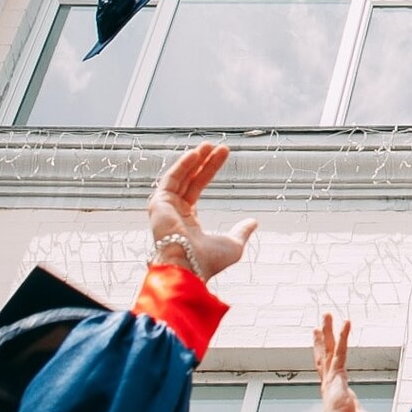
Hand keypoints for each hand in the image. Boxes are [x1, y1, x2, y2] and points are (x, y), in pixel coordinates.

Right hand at [148, 144, 257, 280]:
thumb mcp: (232, 244)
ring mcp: (164, 208)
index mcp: (187, 221)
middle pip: (189, 180)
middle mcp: (173, 213)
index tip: (222, 155)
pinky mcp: (158, 205)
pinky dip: (181, 166)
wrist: (189, 267)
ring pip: (179, 177)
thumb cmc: (208, 261)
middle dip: (203, 162)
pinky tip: (195, 154)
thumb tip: (253, 222)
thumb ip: (241, 231)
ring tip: (209, 145)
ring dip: (193, 160)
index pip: (196, 188)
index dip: (208, 171)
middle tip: (217, 146)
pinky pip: (170, 180)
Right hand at [313, 315, 397, 411]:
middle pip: (325, 358)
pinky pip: (341, 351)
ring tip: (326, 315)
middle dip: (324, 341)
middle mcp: (331, 386)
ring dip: (329, 332)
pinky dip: (344, 336)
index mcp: (339, 397)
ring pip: (329, 350)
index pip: (334, 374)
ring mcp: (331, 380)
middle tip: (319, 327)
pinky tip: (347, 322)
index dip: (332, 363)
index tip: (331, 355)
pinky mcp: (336, 376)